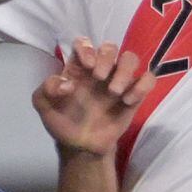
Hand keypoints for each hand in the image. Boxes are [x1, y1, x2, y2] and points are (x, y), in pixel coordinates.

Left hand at [32, 38, 156, 156]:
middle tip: (99, 79)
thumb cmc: (62, 121)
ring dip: (125, 70)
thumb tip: (68, 84)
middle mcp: (100, 69)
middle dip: (106, 58)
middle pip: (110, 47)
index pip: (85, 43)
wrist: (80, 147)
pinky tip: (128, 101)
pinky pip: (148, 79)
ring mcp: (118, 81)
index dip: (87, 48)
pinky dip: (142, 86)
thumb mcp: (43, 105)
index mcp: (78, 67)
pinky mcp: (134, 96)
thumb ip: (47, 89)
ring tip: (115, 92)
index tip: (88, 65)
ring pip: (131, 58)